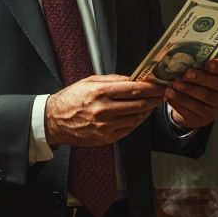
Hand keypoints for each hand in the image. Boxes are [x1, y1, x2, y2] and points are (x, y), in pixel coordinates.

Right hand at [45, 74, 163, 146]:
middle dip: (154, 99)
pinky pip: (129, 129)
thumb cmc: (71, 99)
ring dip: (147, 110)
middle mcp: (103, 110)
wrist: (54, 121)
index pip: (134, 89)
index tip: (161, 85)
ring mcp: (105, 126)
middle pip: (139, 104)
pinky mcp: (106, 138)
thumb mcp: (89, 82)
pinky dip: (137, 121)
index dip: (151, 88)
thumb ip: (113, 79)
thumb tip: (133, 79)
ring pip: (136, 118)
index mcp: (100, 93)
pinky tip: (140, 114)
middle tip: (162, 94)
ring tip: (152, 103)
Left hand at [166, 58, 217, 129]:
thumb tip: (176, 59)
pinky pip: (192, 111)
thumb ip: (192, 67)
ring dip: (187, 92)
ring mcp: (215, 108)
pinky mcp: (203, 119)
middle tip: (186, 74)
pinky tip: (169, 96)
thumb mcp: (196, 75)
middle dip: (200, 79)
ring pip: (204, 100)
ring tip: (174, 86)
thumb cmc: (194, 85)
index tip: (208, 64)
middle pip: (216, 85)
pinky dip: (179, 103)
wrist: (191, 110)